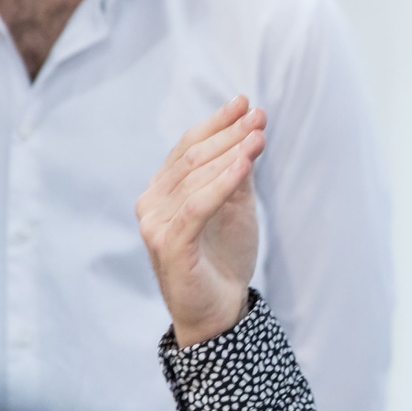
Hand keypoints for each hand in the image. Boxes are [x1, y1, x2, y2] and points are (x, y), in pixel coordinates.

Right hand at [136, 96, 267, 347]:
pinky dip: (222, 182)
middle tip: (259, 116)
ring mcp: (155, 224)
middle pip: (192, 157)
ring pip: (195, 177)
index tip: (245, 103)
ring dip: (230, 152)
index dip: (216, 123)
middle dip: (228, 133)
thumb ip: (238, 172)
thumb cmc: (223, 255)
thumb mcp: (236, 205)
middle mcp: (152, 203)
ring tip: (259, 135)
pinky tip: (245, 164)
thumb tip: (251, 129)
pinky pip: (197, 206)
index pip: (188, 147)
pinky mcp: (169, 245)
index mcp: (163, 190)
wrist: (219, 308)